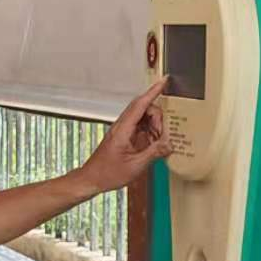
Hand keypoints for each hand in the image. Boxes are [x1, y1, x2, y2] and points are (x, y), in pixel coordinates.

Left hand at [73, 78, 170, 195]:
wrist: (92, 179)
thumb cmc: (108, 173)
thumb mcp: (135, 166)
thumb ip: (154, 153)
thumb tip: (169, 144)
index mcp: (123, 129)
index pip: (140, 104)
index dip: (153, 91)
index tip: (164, 81)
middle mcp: (122, 126)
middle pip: (144, 108)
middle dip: (158, 117)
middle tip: (162, 135)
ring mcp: (122, 130)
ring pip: (143, 117)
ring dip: (154, 126)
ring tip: (156, 142)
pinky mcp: (124, 136)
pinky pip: (141, 127)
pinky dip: (150, 132)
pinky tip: (152, 145)